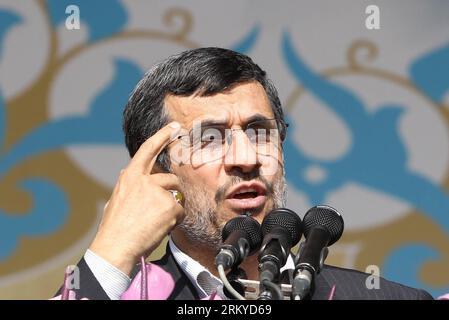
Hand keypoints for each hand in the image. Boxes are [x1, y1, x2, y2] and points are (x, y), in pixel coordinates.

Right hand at [89, 122, 183, 275]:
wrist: (116, 246)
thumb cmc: (115, 226)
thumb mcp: (116, 198)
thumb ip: (126, 184)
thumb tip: (127, 171)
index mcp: (130, 176)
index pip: (148, 149)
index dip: (162, 136)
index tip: (174, 127)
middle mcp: (145, 180)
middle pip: (170, 178)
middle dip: (172, 191)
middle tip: (162, 208)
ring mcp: (158, 192)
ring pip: (177, 195)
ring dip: (172, 207)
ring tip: (156, 221)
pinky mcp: (169, 205)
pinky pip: (181, 210)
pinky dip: (175, 220)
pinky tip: (161, 227)